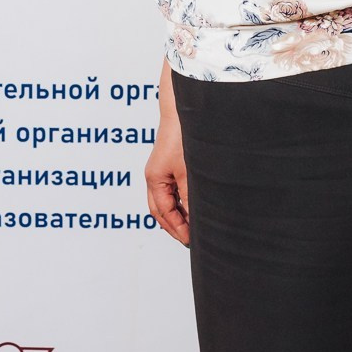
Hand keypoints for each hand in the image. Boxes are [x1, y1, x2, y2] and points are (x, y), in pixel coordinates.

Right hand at [145, 117, 189, 244]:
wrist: (183, 111)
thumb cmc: (183, 137)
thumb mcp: (189, 172)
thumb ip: (191, 197)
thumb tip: (196, 219)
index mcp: (154, 180)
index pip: (164, 213)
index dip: (178, 228)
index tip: (192, 240)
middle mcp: (154, 177)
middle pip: (160, 211)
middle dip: (174, 227)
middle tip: (190, 240)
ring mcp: (160, 171)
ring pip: (165, 202)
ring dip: (177, 215)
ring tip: (193, 227)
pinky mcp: (169, 165)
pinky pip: (171, 191)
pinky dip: (180, 203)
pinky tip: (192, 207)